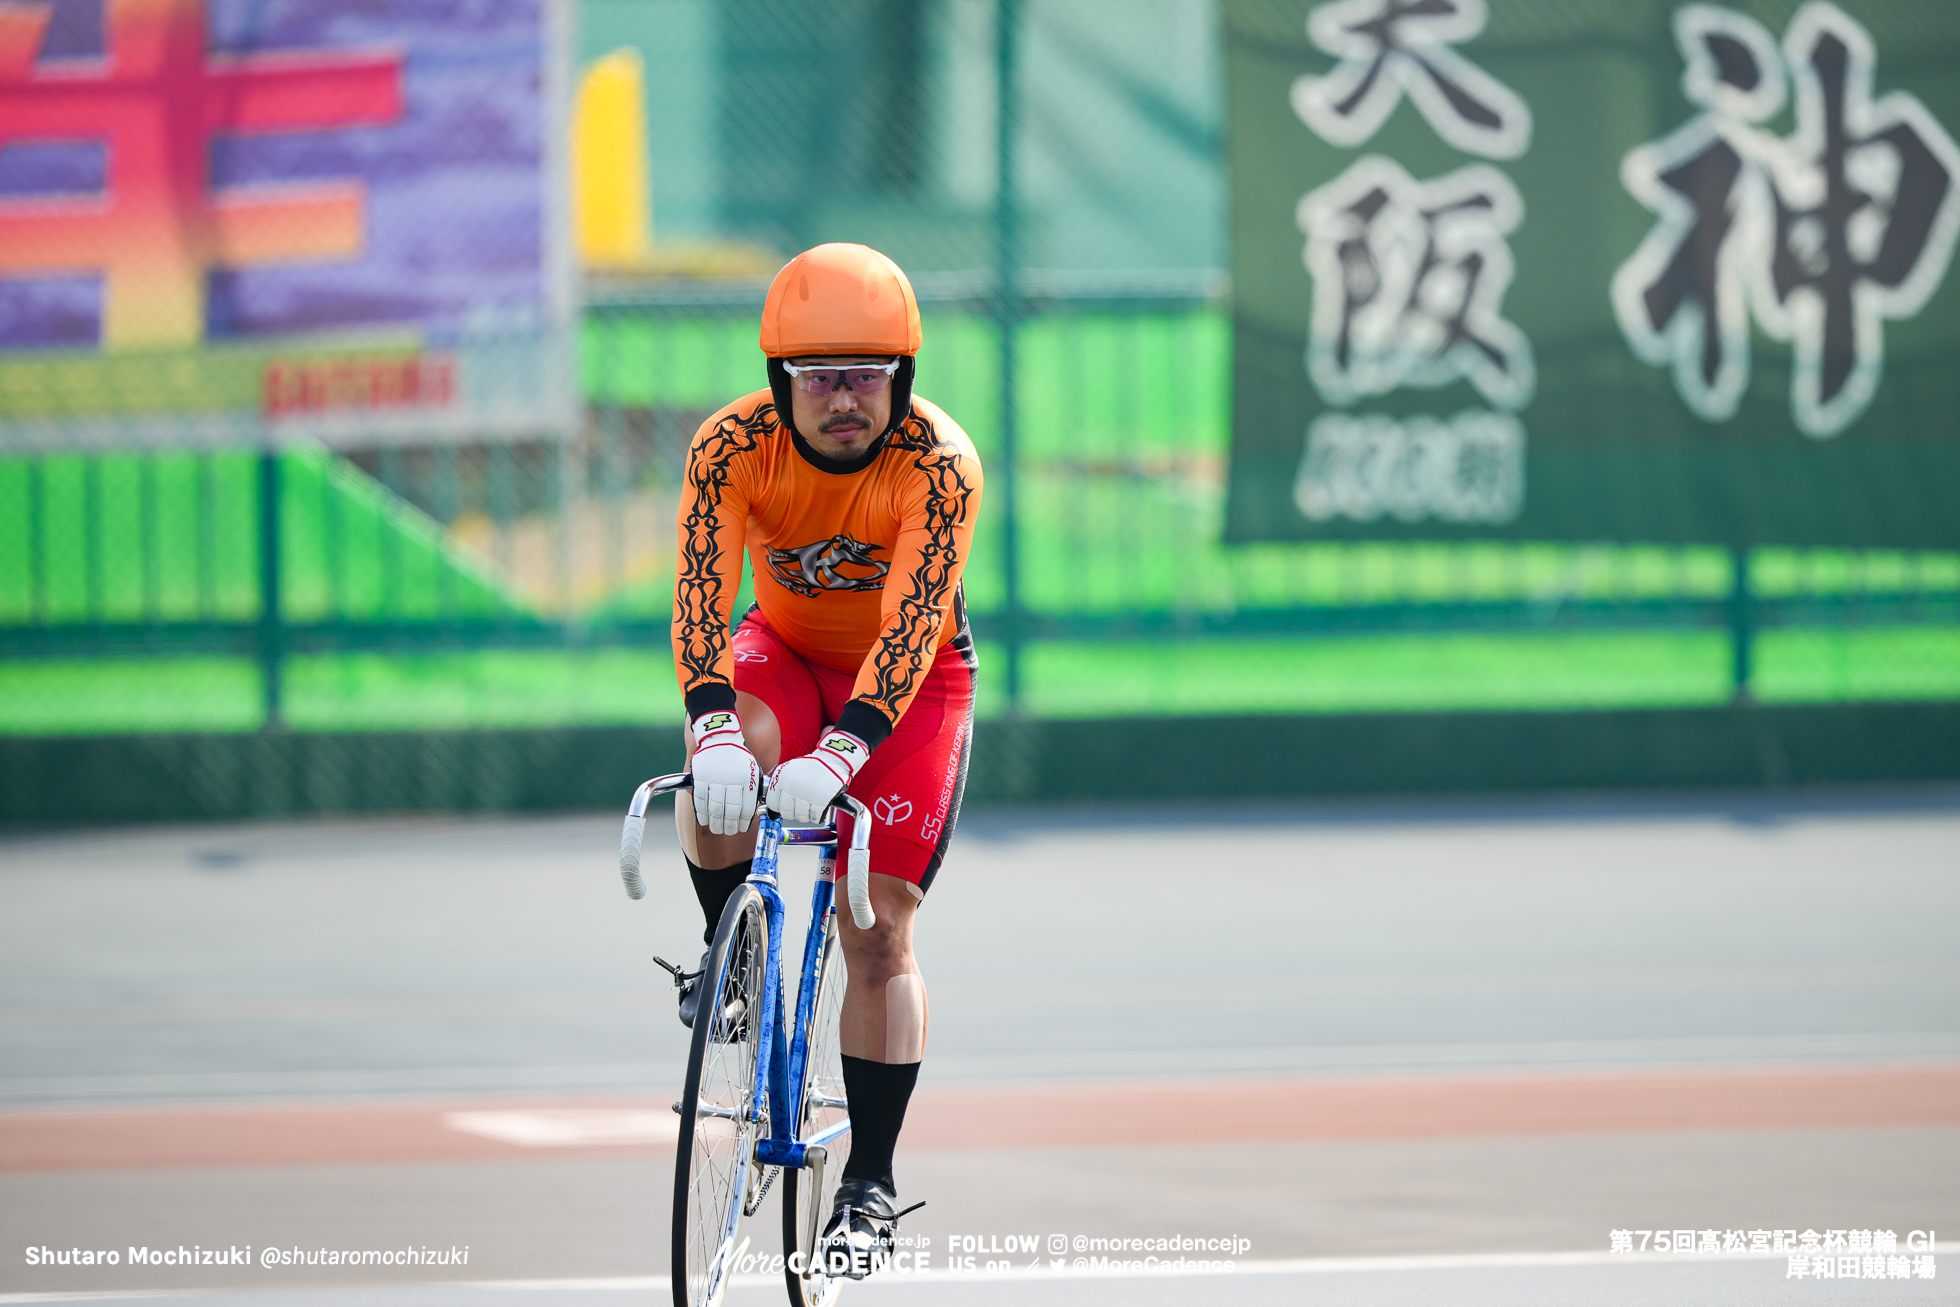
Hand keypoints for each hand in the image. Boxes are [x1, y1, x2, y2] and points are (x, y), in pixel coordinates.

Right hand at [689, 710, 758, 834]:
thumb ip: (752, 789)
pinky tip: (704, 820)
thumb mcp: (751, 770)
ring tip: (717, 829)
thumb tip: (753, 813)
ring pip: (715, 808)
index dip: (744, 822)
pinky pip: (700, 800)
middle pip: (731, 811)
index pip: (746, 808)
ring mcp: (715, 778)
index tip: (742, 829)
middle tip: (729, 832)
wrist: (720, 737)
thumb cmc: (737, 757)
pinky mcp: (700, 777)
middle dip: (730, 826)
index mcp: (747, 778)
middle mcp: (732, 779)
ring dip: (716, 823)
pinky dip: (702, 813)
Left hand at [768, 729, 869, 822]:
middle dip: (792, 812)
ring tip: (810, 804)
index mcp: (781, 778)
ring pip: (800, 817)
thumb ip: (779, 788)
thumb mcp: (789, 771)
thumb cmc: (811, 768)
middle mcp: (792, 786)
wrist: (832, 761)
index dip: (779, 807)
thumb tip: (771, 811)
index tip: (785, 805)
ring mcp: (807, 794)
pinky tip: (818, 807)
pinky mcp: (822, 801)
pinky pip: (815, 817)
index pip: (772, 804)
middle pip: (786, 813)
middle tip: (799, 806)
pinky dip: (817, 815)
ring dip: (806, 814)